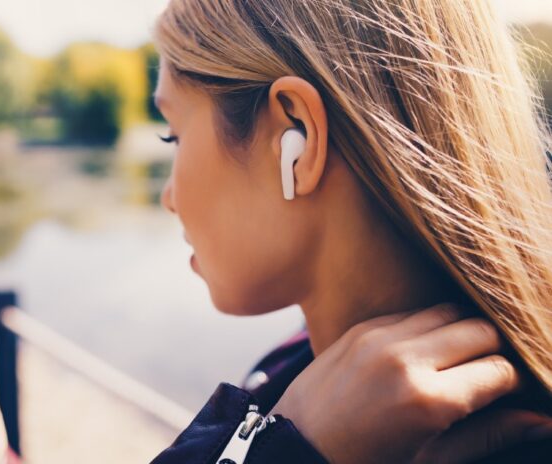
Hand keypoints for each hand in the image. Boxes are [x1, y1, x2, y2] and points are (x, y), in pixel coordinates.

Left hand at [272, 304, 551, 463]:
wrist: (296, 446)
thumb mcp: (432, 461)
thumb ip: (488, 435)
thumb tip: (542, 420)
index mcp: (428, 400)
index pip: (499, 370)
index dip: (511, 383)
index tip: (505, 394)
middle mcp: (405, 359)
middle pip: (480, 329)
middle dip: (491, 352)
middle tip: (482, 376)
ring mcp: (379, 337)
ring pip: (447, 311)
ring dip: (459, 333)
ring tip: (453, 361)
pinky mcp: (360, 327)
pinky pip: (410, 312)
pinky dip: (425, 327)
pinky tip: (421, 352)